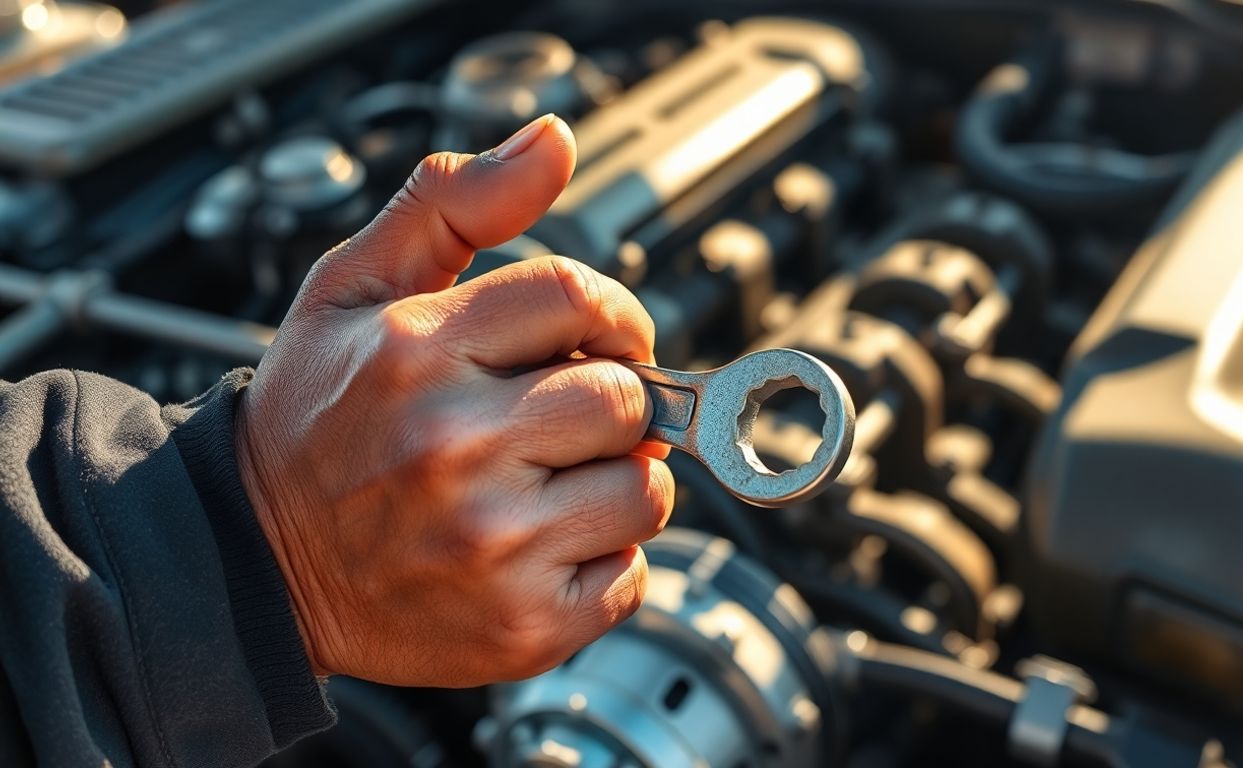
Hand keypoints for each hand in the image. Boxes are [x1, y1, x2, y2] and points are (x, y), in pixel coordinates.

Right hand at [233, 115, 672, 687]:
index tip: (600, 340)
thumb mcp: (354, 287)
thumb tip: (553, 141)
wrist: (252, 562)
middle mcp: (456, 447)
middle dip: (611, 401)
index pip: (583, 298)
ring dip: (616, 481)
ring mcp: (491, 545)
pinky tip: (539, 545)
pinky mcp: (518, 627)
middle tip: (563, 418)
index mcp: (419, 351)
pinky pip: (630, 578)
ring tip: (547, 483)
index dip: (613, 315)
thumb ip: (454, 204)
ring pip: (644, 490)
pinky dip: (603, 561)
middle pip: (626, 398)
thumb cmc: (314, 419)